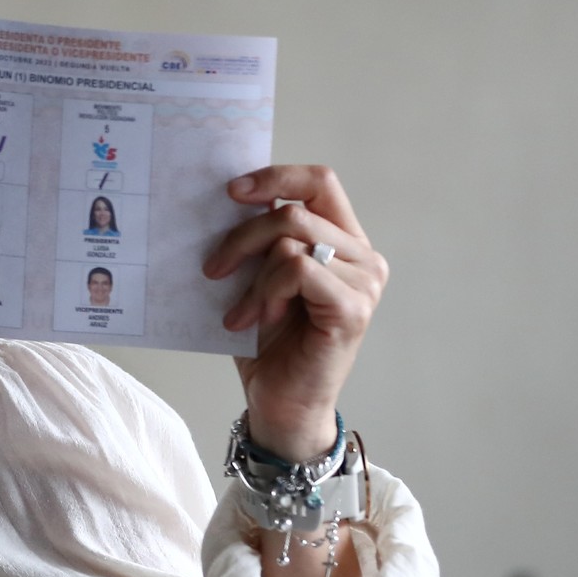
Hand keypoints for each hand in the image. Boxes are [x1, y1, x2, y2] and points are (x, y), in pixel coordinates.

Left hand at [204, 165, 389, 460]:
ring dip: (251, 273)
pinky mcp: (353, 307)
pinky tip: (255, 320)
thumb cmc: (267, 341)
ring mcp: (364, 281)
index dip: (275, 176)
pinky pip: (298, 269)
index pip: (319, 181)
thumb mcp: (256, 277)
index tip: (231, 192)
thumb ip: (258, 239)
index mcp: (342, 240)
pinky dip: (266, 292)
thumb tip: (224, 198)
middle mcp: (362, 256)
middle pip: (295, 209)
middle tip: (213, 269)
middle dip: (242, 235)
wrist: (278, 400)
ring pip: (291, 238)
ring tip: (239, 311)